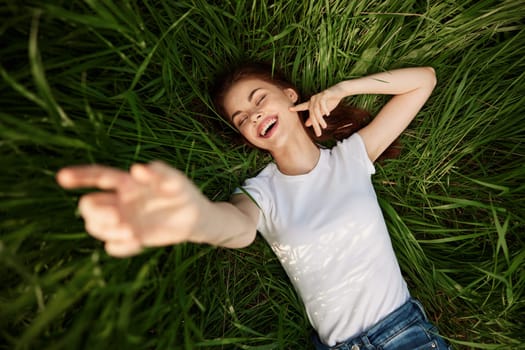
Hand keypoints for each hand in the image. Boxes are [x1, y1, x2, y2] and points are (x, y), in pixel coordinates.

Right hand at [56, 161, 210, 256]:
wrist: (194, 217)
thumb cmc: (182, 192)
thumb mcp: (175, 181)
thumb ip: (159, 173)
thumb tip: (136, 169)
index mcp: (126, 183)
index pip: (99, 177)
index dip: (80, 176)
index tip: (62, 177)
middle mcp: (119, 201)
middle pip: (88, 206)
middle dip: (94, 213)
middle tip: (117, 218)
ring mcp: (124, 221)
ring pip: (95, 227)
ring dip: (106, 232)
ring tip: (131, 233)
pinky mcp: (132, 238)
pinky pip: (112, 247)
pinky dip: (119, 247)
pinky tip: (137, 242)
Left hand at [289, 83, 344, 136]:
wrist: (340, 91)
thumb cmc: (331, 100)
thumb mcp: (322, 111)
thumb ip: (315, 117)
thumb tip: (306, 125)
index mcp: (311, 102)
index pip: (303, 106)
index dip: (296, 108)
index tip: (289, 109)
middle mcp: (313, 99)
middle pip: (312, 113)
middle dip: (315, 124)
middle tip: (318, 133)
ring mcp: (319, 96)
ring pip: (317, 110)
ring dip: (320, 119)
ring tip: (324, 126)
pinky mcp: (325, 94)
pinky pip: (323, 103)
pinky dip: (325, 109)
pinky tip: (328, 114)